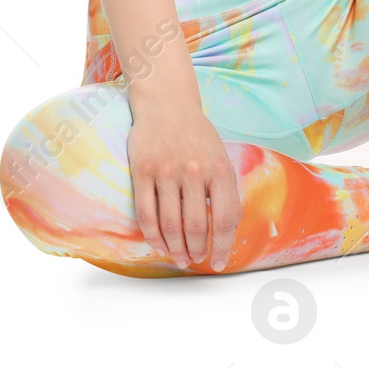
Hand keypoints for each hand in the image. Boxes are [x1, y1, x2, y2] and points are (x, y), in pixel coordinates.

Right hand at [125, 103, 241, 270]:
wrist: (167, 104)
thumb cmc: (197, 136)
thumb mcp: (220, 157)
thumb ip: (224, 190)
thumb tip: (226, 229)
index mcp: (219, 168)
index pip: (225, 218)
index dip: (223, 246)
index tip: (220, 263)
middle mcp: (194, 170)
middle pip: (195, 226)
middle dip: (197, 250)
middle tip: (196, 260)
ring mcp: (166, 171)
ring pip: (170, 224)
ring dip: (175, 249)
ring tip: (180, 259)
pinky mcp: (142, 171)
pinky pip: (146, 213)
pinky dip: (153, 236)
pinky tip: (160, 245)